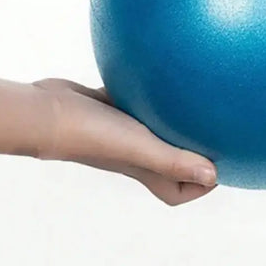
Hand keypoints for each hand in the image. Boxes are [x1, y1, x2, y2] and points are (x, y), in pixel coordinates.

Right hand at [33, 78, 217, 205]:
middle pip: (170, 161)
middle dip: (192, 150)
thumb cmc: (93, 134)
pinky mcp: (110, 106)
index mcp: (145, 169)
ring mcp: (121, 129)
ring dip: (171, 119)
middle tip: (213, 128)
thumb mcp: (140, 147)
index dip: (201, 184)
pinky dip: (149, 94)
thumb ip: (174, 161)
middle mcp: (135, 153)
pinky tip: (162, 74)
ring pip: (154, 129)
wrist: (47, 111)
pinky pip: (136, 101)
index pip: (177, 191)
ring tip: (194, 99)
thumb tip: (214, 176)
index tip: (218, 165)